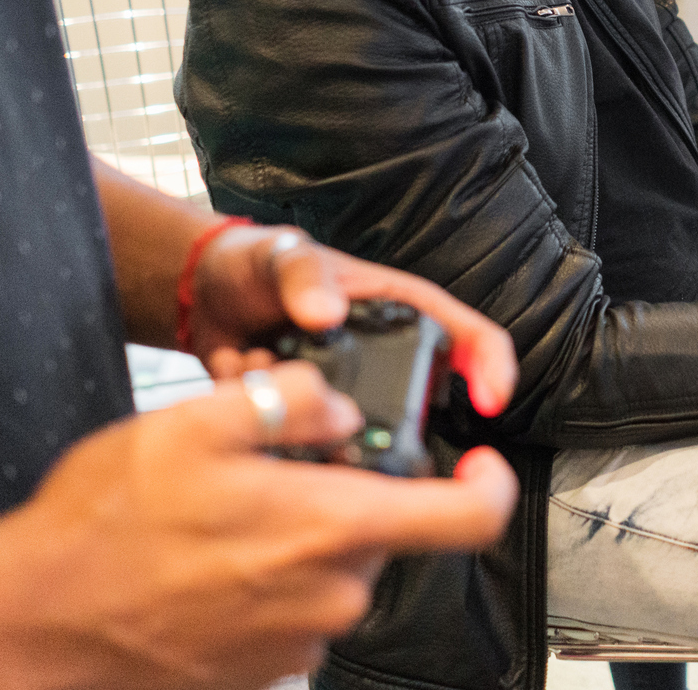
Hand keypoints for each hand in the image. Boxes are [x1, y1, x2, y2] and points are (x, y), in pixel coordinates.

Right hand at [0, 361, 518, 689]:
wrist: (33, 624)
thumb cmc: (106, 524)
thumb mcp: (196, 420)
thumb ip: (290, 399)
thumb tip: (338, 404)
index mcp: (332, 527)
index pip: (466, 518)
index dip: (490, 485)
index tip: (481, 462)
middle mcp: (330, 595)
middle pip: (378, 532)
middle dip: (340, 495)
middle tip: (268, 472)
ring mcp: (297, 643)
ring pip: (329, 571)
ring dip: (293, 540)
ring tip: (214, 520)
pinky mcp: (262, 673)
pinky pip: (289, 612)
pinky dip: (261, 583)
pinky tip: (200, 563)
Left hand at [188, 226, 516, 418]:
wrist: (205, 295)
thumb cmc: (257, 263)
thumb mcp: (284, 256)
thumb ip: (304, 277)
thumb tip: (328, 313)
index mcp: (400, 308)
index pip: (470, 336)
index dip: (492, 368)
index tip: (490, 402)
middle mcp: (384, 354)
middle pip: (419, 399)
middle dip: (372, 409)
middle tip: (322, 399)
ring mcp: (350, 388)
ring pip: (356, 428)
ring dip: (304, 409)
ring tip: (259, 361)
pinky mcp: (313, 418)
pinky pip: (308, 440)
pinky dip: (269, 415)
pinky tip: (241, 373)